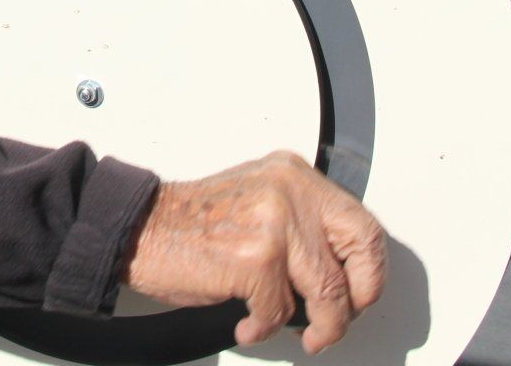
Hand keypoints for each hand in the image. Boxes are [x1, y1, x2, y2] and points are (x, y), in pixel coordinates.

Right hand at [122, 152, 385, 354]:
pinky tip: (248, 323)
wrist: (141, 229)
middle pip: (359, 250)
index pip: (361, 223)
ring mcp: (275, 223)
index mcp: (294, 175)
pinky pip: (280, 311)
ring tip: (303, 334)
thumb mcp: (260, 202)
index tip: (359, 292)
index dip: (369, 269)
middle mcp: (290, 191)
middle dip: (357, 296)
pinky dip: (264, 328)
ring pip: (328, 291)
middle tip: (339, 317)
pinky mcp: (256, 258)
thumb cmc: (192, 223)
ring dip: (318, 327)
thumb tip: (341, 271)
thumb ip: (302, 222)